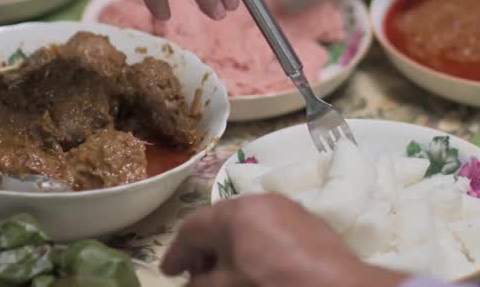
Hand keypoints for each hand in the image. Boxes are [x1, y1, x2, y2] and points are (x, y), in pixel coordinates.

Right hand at [162, 194, 404, 286]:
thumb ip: (201, 283)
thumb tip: (194, 280)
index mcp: (235, 212)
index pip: (192, 228)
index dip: (177, 253)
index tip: (168, 272)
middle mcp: (261, 201)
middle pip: (220, 222)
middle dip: (205, 249)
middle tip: (194, 274)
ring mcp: (289, 209)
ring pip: (249, 224)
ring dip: (232, 246)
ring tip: (228, 273)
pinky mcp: (311, 224)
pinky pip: (273, 230)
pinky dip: (258, 246)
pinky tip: (260, 268)